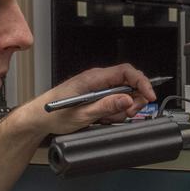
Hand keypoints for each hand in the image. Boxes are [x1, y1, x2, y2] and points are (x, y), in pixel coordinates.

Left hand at [14, 64, 157, 138]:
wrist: (40, 118)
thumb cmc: (54, 113)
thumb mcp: (82, 114)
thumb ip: (106, 106)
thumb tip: (127, 99)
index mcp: (93, 78)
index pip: (125, 72)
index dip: (141, 82)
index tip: (149, 96)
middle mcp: (97, 80)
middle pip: (128, 83)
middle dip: (133, 100)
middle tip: (128, 113)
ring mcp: (97, 88)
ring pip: (123, 95)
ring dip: (121, 109)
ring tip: (108, 118)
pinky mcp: (96, 96)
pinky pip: (113, 101)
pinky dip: (114, 111)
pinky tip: (103, 118)